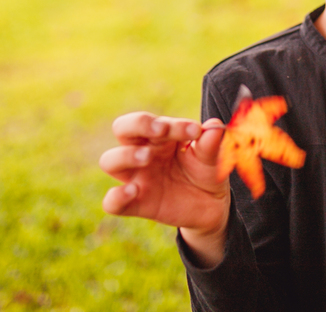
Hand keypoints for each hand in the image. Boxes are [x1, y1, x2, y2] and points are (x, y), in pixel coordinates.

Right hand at [100, 112, 230, 239]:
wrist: (211, 205)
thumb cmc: (205, 172)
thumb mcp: (211, 158)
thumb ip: (211, 144)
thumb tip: (215, 126)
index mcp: (160, 136)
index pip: (154, 121)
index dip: (173, 123)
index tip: (195, 131)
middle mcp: (142, 152)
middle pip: (122, 128)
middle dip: (138, 124)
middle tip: (161, 130)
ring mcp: (136, 177)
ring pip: (110, 160)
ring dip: (126, 155)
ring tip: (147, 157)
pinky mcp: (135, 203)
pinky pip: (111, 202)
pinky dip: (116, 196)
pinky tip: (133, 191)